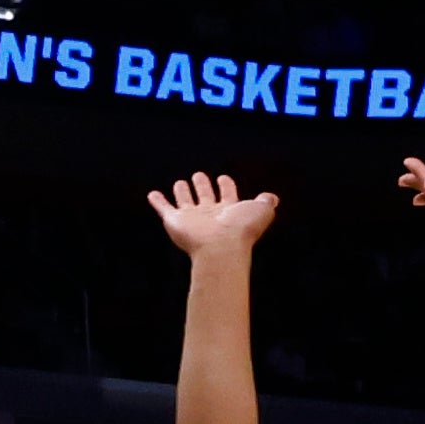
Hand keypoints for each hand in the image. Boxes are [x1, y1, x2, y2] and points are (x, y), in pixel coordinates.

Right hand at [142, 171, 277, 264]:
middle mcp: (210, 215)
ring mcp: (192, 218)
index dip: (226, 186)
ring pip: (185, 201)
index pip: (228, 196)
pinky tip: (153, 194)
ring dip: (182, 192)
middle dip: (204, 186)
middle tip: (199, 176)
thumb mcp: (262, 211)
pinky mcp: (175, 221)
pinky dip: (158, 202)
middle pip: (206, 197)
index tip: (224, 178)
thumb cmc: (242, 230)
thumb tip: (272, 198)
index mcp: (229, 211)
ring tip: (180, 183)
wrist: (221, 248)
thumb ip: (266, 202)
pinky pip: (164, 209)